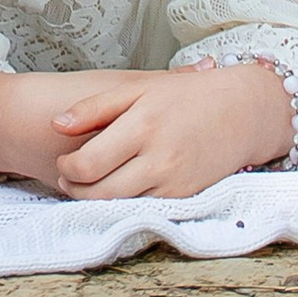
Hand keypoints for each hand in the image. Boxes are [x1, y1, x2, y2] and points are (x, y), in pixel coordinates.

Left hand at [49, 59, 291, 199]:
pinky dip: (125, 205)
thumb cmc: (186, 96)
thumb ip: (94, 108)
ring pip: (121, 205)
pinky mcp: (185, 198)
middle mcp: (157, 159)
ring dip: (97, 201)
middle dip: (76, 189)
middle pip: (100, 192)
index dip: (68, 168)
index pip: (88, 163)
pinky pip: (145, 209)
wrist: (241, 112)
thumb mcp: (138, 88)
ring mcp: (173, 182)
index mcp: (141, 126)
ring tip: (88, 186)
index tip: (64, 161)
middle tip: (68, 179)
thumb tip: (56, 124)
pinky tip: (118, 191)